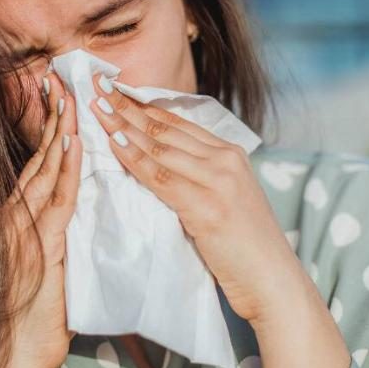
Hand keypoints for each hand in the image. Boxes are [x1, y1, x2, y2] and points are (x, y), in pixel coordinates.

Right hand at [0, 71, 81, 367]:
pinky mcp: (39, 244)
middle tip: (62, 80)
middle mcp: (13, 214)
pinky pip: (56, 200)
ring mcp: (22, 228)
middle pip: (38, 157)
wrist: (21, 347)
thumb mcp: (43, 256)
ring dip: (60, 133)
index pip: (35, 163)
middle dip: (52, 118)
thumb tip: (72, 199)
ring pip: (46, 170)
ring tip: (71, 98)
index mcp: (15, 215)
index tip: (58, 97)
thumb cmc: (35, 306)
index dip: (48, 129)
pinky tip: (74, 144)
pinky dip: (66, 169)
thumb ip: (51, 225)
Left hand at [87, 73, 306, 322]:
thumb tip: (157, 161)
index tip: (114, 90)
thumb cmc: (244, 244)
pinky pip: (161, 177)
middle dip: (127, 107)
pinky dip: (134, 159)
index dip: (142, 104)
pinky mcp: (207, 207)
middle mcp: (225, 159)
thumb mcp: (224, 197)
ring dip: (123, 126)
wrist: (272, 279)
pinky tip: (114, 144)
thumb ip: (198, 175)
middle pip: (165, 127)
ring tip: (96, 109)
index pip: (177, 121)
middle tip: (97, 88)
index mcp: (230, 153)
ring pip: (160, 147)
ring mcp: (218, 181)